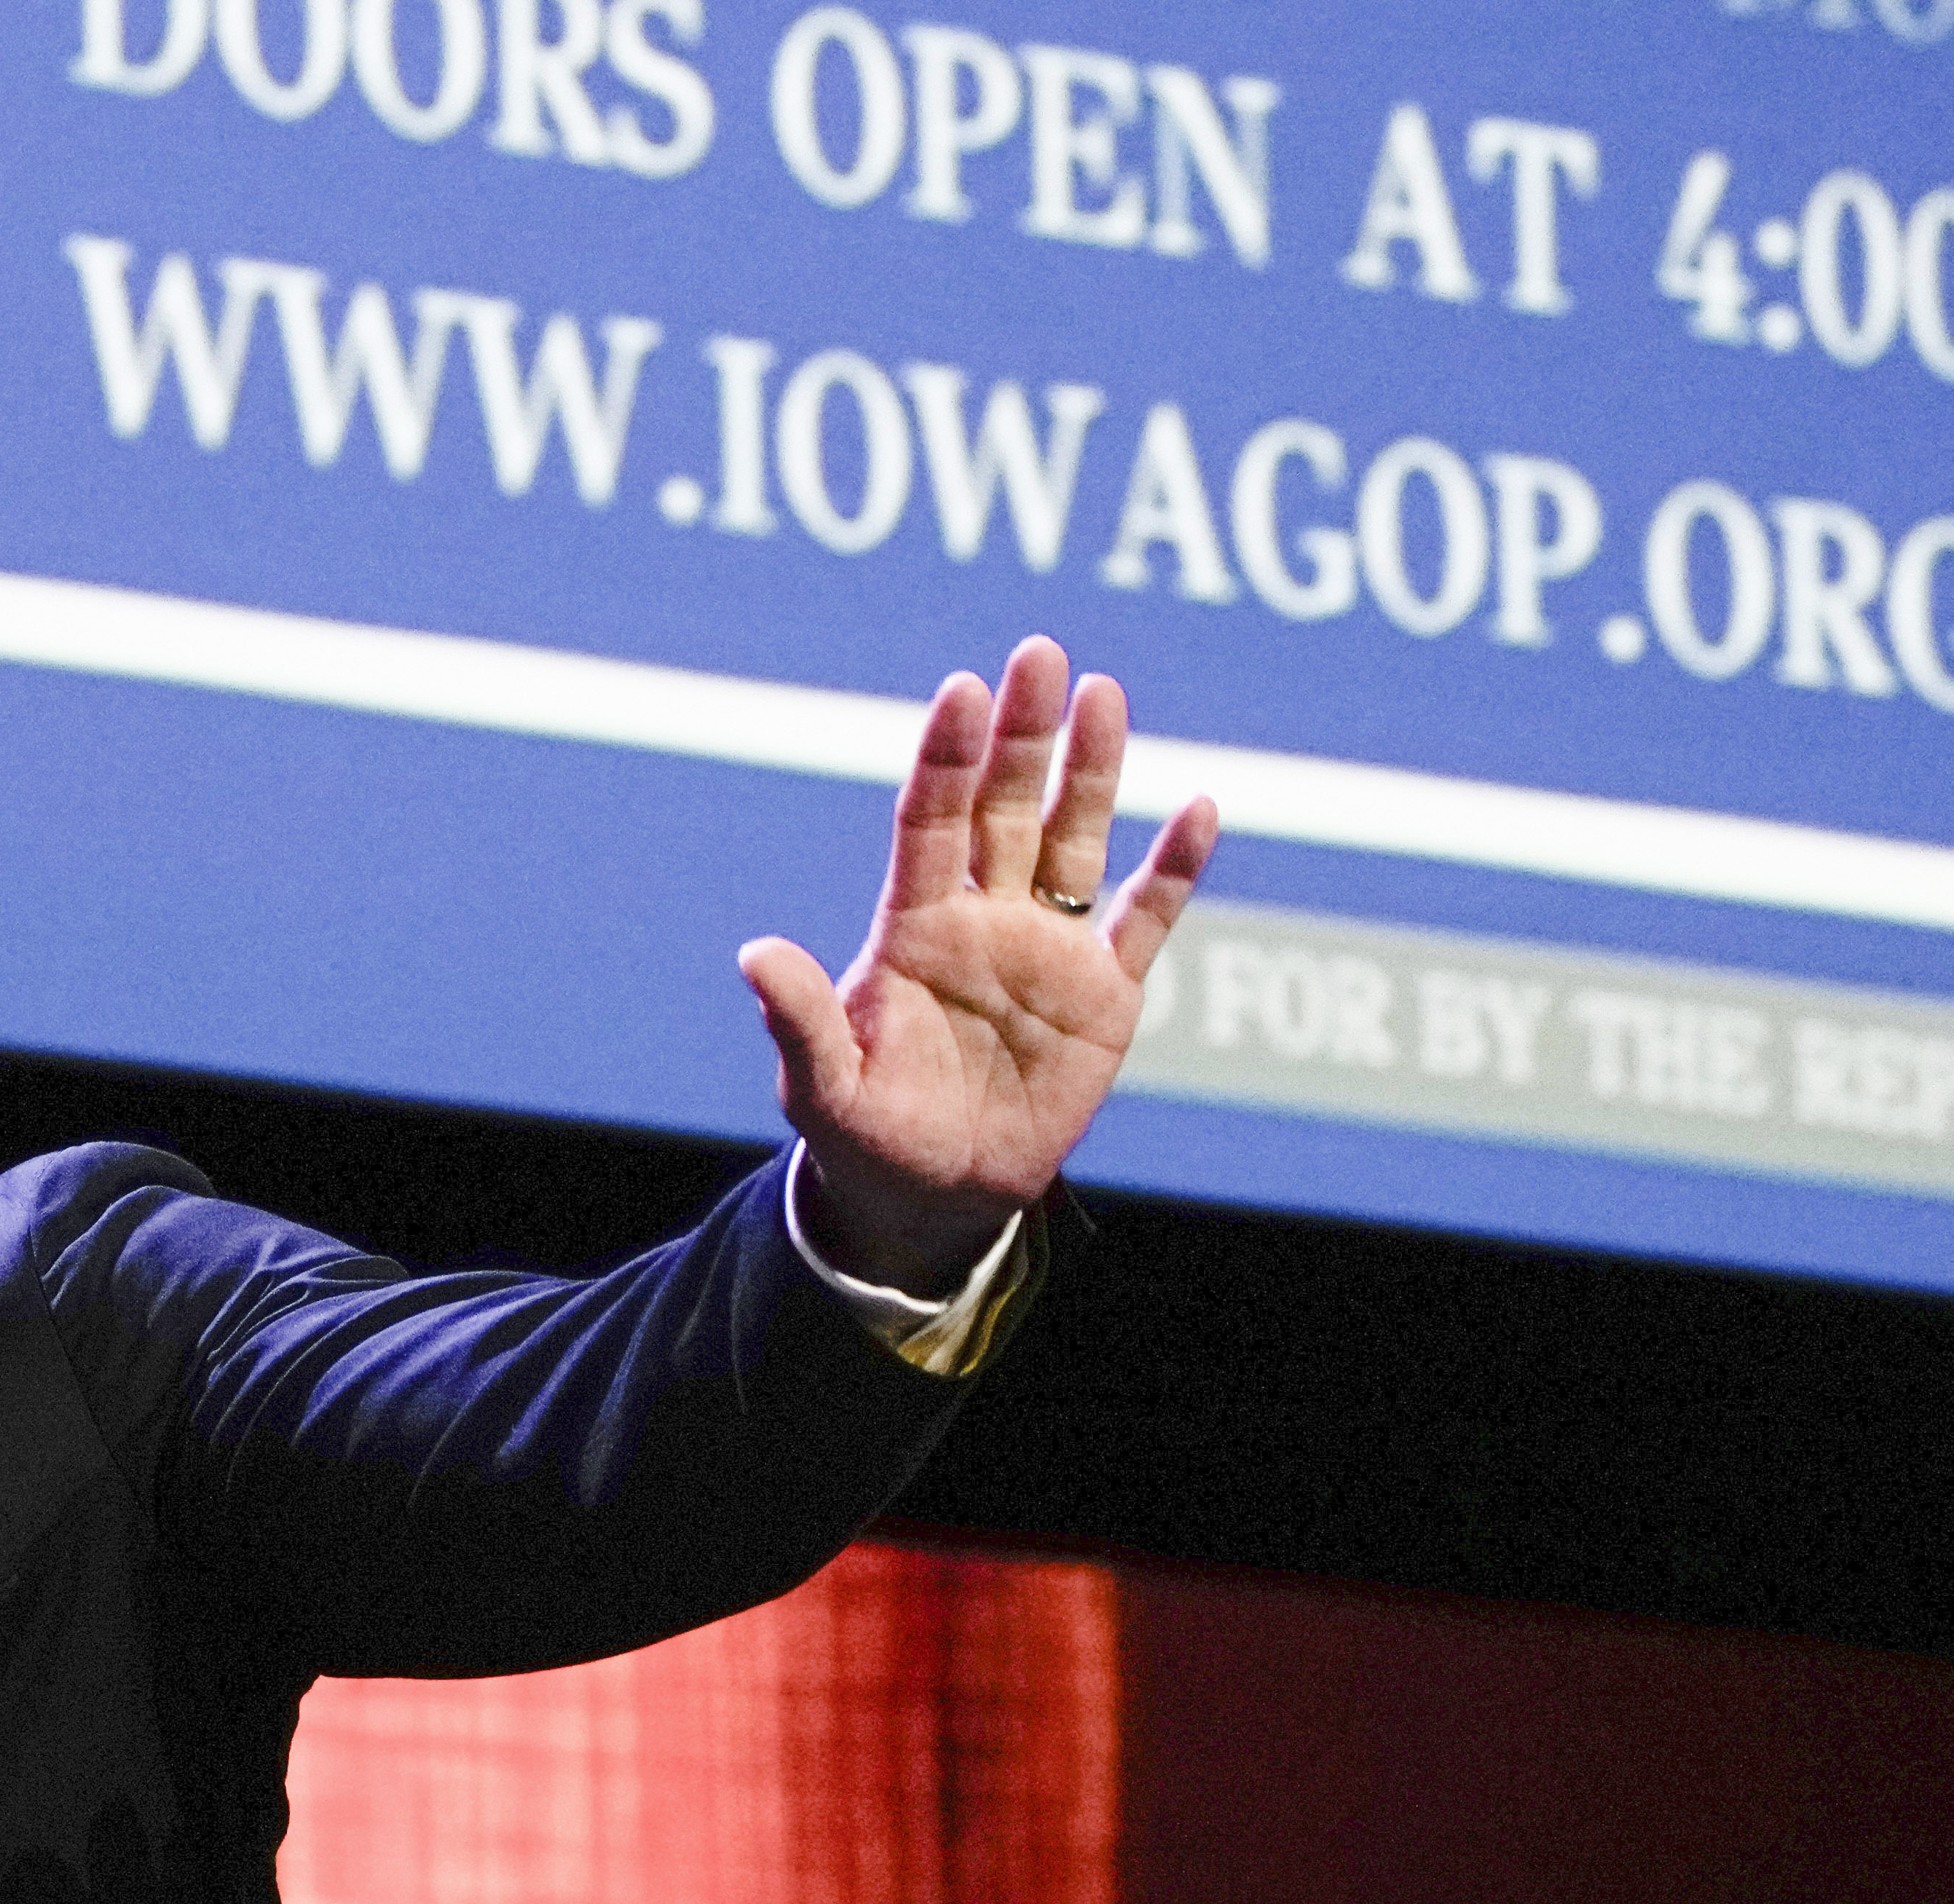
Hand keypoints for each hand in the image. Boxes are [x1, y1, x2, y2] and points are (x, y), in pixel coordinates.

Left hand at [741, 636, 1221, 1299]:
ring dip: (1091, 771)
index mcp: (914, 929)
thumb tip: (754, 954)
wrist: (932, 1199)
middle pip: (1005, 808)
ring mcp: (1047, 950)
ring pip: (1074, 839)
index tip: (964, 689)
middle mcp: (983, 921)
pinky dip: (1174, 869)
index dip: (947, 758)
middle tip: (1040, 654)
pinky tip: (1199, 808)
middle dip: (1022, 735)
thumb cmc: (866, 1138)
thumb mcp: (824, 1088)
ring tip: (1104, 694)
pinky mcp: (1105, 996)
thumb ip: (801, 1021)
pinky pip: (1144, 919)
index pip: (931, 822)